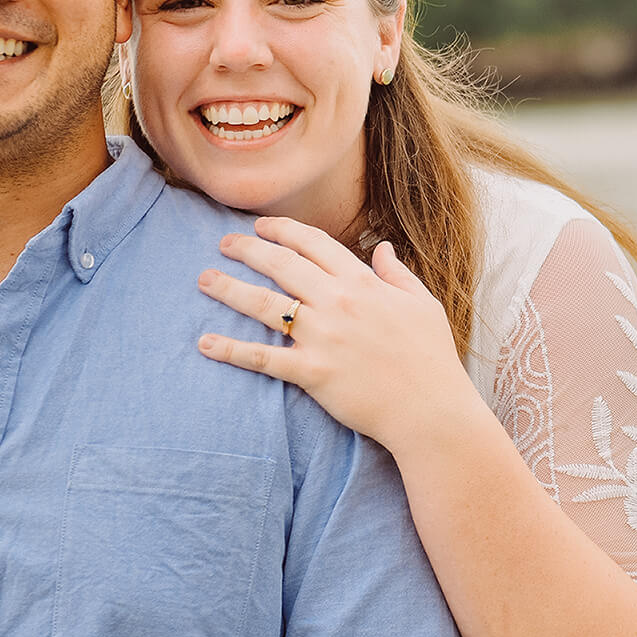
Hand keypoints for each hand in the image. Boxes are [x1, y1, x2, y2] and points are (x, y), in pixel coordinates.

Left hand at [195, 215, 482, 451]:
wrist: (430, 410)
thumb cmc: (431, 357)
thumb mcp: (423, 304)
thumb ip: (398, 274)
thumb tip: (383, 248)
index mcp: (363, 283)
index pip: (314, 243)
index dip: (283, 230)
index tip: (262, 226)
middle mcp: (338, 303)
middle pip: (282, 265)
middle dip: (248, 249)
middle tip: (224, 243)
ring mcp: (322, 337)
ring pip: (264, 304)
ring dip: (229, 288)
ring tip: (204, 279)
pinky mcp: (311, 373)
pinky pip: (263, 358)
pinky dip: (231, 350)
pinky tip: (205, 342)